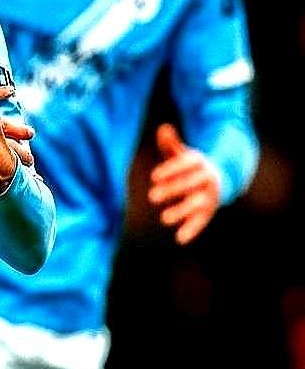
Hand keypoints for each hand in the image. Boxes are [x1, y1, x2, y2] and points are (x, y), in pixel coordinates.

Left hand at [148, 123, 220, 244]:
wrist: (217, 179)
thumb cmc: (189, 166)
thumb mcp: (181, 154)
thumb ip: (171, 144)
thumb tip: (163, 128)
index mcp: (199, 162)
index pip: (186, 164)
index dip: (171, 170)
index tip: (154, 176)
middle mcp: (207, 179)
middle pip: (189, 184)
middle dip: (172, 190)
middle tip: (151, 196)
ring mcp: (209, 196)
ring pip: (196, 204)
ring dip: (181, 211)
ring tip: (164, 219)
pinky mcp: (208, 211)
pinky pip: (201, 221)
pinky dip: (192, 230)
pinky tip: (180, 240)